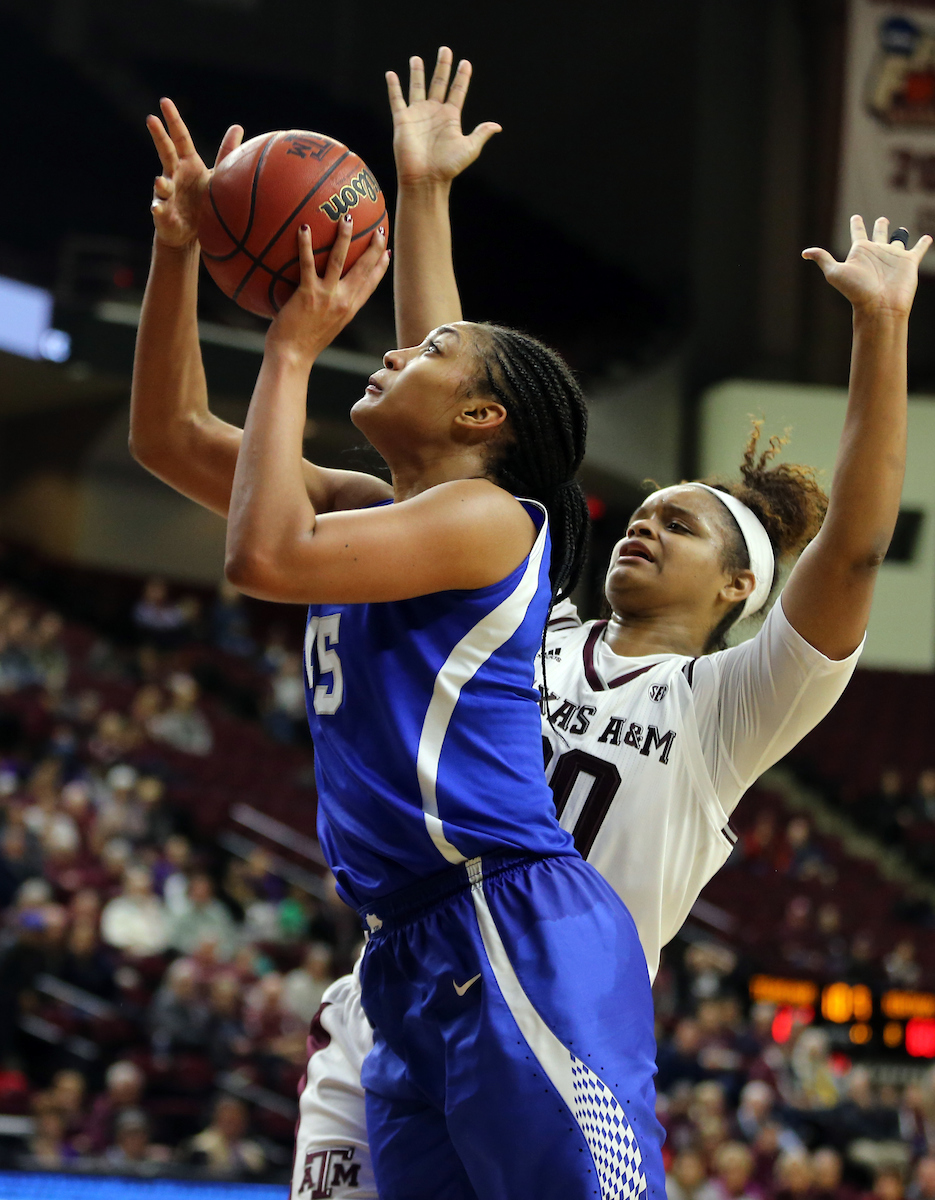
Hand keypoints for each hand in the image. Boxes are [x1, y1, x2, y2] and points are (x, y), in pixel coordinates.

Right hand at [146, 98, 242, 248]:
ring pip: (161, 184)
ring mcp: (166, 193)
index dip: (173, 120)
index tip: (164, 101)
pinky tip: (157, 209)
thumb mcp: (216, 175)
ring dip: (161, 182)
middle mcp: (173, 174)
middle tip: (151, 118)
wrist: (191, 232)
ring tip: (160, 181)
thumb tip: (238, 126)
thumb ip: (226, 153)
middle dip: (158, 136)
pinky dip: (158, 208)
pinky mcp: (163, 212)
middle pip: (165, 152)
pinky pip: (159, 209)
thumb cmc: (203, 200)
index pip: (180, 138)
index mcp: (187, 163)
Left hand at [265, 218, 389, 364]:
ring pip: (339, 260)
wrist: (292, 357)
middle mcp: (343, 301)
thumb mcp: (323, 327)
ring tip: (347, 217)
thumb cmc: (301, 345)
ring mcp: (327, 297)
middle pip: (363, 269)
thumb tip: (319, 298)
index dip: (381, 267)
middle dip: (374, 248)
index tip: (388, 252)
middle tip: (379, 229)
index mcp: (349, 309)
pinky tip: (304, 227)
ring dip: (345, 237)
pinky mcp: (308, 294)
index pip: (370, 285)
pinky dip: (305, 245)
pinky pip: (307, 264)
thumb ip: (326, 310)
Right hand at [386, 47, 500, 187]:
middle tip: (445, 49)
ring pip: (417, 87)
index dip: (462, 77)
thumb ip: (481, 134)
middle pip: (439, 83)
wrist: (425, 178)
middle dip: (442, 66)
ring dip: (417, 72)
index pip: (457, 91)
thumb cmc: (448, 167)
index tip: (465, 63)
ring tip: (417, 58)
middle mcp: (434, 112)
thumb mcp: (469, 149)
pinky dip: (393, 87)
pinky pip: (396, 99)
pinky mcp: (402, 120)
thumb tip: (497, 126)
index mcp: (450, 117)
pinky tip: (391, 74)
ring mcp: (417, 115)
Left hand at [803, 216, 931, 316]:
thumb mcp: (835, 273)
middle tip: (881, 219)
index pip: (858, 233)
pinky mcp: (909, 262)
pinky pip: (918, 249)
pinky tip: (927, 238)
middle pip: (878, 234)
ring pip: (897, 241)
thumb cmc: (857, 291)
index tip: (855, 216)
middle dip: (879, 225)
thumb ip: (823, 259)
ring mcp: (893, 257)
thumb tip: (805, 252)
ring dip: (899, 234)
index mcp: (860, 252)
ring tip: (900, 229)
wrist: (879, 306)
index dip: (856, 224)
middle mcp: (877, 252)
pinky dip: (923, 244)